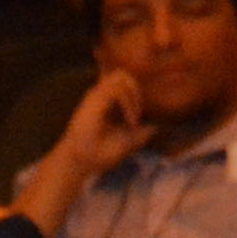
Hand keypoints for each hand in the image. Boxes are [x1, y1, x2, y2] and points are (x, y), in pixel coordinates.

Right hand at [47, 66, 150, 181]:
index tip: (138, 120)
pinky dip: (129, 102)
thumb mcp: (127, 142)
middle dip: (137, 90)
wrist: (81, 163)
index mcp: (105, 102)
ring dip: (134, 95)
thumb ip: (140, 133)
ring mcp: (96, 96)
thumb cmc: (100, 154)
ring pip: (121, 76)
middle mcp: (100, 95)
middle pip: (123, 74)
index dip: (136, 93)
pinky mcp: (94, 100)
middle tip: (139, 114)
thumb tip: (155, 127)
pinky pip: (117, 89)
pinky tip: (130, 121)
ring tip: (135, 116)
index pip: (123, 81)